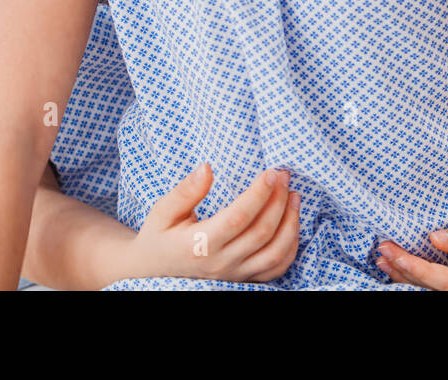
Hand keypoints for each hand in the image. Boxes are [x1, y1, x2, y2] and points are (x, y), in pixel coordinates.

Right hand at [115, 163, 300, 282]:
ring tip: (295, 196)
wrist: (153, 270)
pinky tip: (292, 223)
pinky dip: (291, 247)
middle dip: (279, 201)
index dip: (259, 194)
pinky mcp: (244, 280)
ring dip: (291, 223)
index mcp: (199, 245)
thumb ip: (185, 191)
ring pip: (275, 253)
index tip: (271, 172)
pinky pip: (276, 269)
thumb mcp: (162, 212)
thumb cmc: (159, 236)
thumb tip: (207, 168)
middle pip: (261, 232)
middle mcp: (220, 263)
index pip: (238, 218)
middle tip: (284, 175)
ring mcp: (234, 275)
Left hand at [375, 215, 447, 289]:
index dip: (419, 270)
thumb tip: (434, 239)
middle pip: (433, 287)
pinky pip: (439, 284)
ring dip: (406, 274)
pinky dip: (418, 274)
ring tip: (382, 258)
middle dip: (405, 269)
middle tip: (382, 249)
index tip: (397, 254)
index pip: (446, 282)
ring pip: (433, 288)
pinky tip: (400, 265)